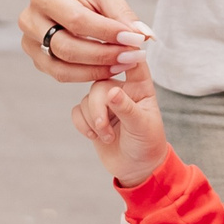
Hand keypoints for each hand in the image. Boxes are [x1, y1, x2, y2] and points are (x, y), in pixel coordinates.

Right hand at [20, 0, 150, 83]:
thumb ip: (124, 15)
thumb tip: (146, 37)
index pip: (77, 20)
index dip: (107, 33)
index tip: (135, 40)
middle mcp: (29, 19)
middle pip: (66, 47)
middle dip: (103, 55)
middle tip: (133, 56)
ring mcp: (28, 41)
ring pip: (62, 67)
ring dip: (96, 70)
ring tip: (124, 64)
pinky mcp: (36, 58)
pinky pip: (60, 74)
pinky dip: (87, 74)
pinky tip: (109, 68)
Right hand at [72, 61, 169, 186]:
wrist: (137, 168)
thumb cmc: (147, 144)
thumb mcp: (142, 126)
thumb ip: (127, 108)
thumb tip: (111, 92)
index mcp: (140, 87)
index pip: (132, 63)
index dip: (122, 55)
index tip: (112, 58)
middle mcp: (121, 90)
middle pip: (99, 84)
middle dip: (98, 107)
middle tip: (104, 127)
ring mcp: (105, 102)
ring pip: (86, 98)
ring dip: (93, 121)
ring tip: (107, 137)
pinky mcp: (91, 116)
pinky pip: (77, 111)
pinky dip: (82, 124)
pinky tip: (94, 136)